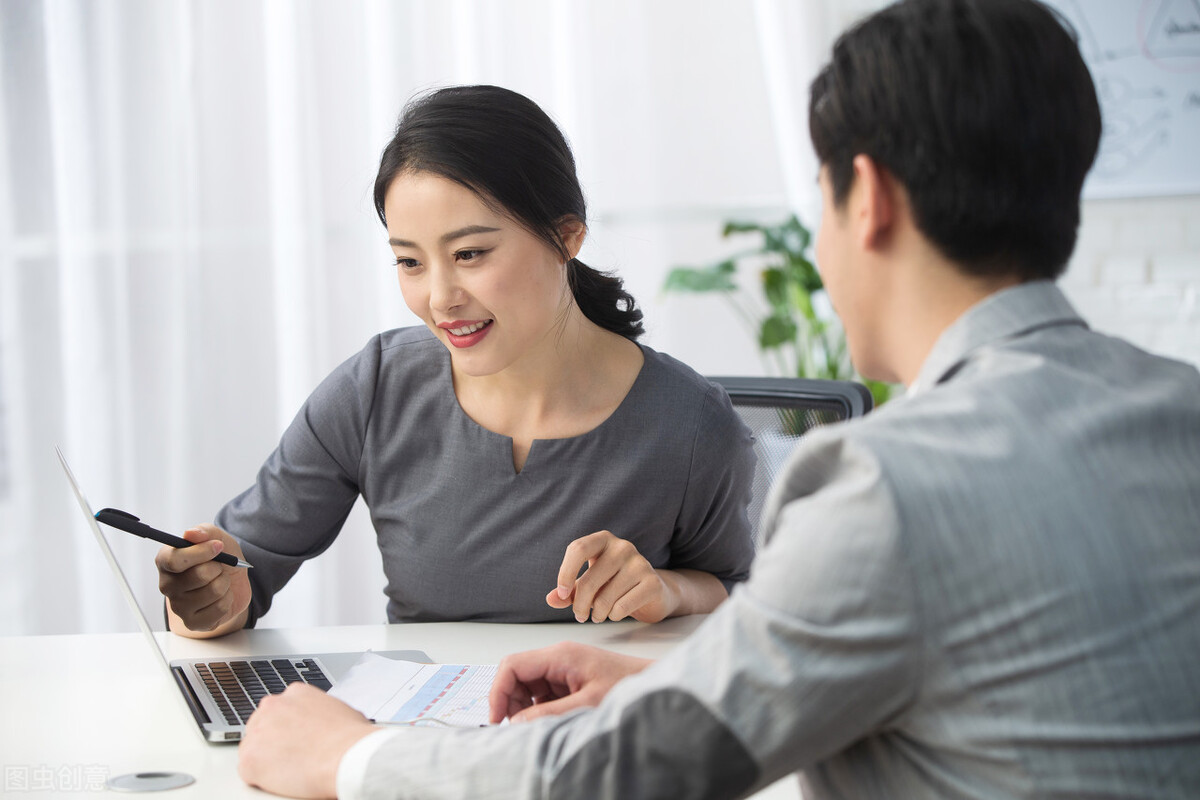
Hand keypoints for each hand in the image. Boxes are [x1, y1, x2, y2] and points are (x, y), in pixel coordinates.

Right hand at [156, 524, 250, 634]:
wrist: (233, 580)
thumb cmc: (219, 558)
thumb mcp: (216, 537)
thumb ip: (204, 532)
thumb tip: (191, 533)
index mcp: (166, 561)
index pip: (174, 560)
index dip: (200, 553)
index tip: (218, 547)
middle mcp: (167, 585)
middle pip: (199, 576)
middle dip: (219, 568)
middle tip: (218, 567)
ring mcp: (178, 607)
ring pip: (214, 591)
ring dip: (225, 583)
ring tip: (220, 581)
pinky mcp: (192, 623)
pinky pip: (219, 608)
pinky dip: (228, 599)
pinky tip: (221, 597)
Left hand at [239, 682, 374, 798]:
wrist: (346, 757)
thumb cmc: (350, 739)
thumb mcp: (340, 709)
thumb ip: (321, 711)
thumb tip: (324, 723)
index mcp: (295, 693)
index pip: (280, 709)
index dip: (287, 727)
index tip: (295, 738)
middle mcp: (272, 706)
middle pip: (262, 726)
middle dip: (273, 741)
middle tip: (291, 755)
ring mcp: (257, 732)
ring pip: (253, 748)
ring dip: (266, 759)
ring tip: (290, 769)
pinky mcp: (249, 759)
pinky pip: (248, 771)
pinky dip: (262, 779)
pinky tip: (283, 779)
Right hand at [488, 641, 651, 723]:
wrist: (651, 684)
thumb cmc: (627, 685)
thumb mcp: (587, 703)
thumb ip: (549, 713)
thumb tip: (516, 722)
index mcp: (559, 655)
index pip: (512, 665)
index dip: (498, 691)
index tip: (496, 718)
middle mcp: (557, 657)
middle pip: (515, 674)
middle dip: (509, 701)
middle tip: (514, 726)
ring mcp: (561, 668)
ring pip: (526, 685)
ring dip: (523, 707)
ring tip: (533, 726)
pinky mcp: (567, 680)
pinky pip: (541, 693)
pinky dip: (537, 709)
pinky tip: (548, 721)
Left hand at [546, 530, 676, 622]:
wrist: (652, 591)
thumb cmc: (614, 584)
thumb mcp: (589, 583)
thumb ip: (569, 591)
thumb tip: (552, 599)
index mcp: (603, 540)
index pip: (578, 549)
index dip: (565, 573)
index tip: (563, 594)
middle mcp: (622, 547)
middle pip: (589, 580)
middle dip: (580, 605)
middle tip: (580, 616)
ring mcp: (640, 563)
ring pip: (605, 598)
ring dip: (597, 614)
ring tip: (599, 614)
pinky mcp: (652, 582)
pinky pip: (621, 607)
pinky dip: (614, 616)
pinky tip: (615, 613)